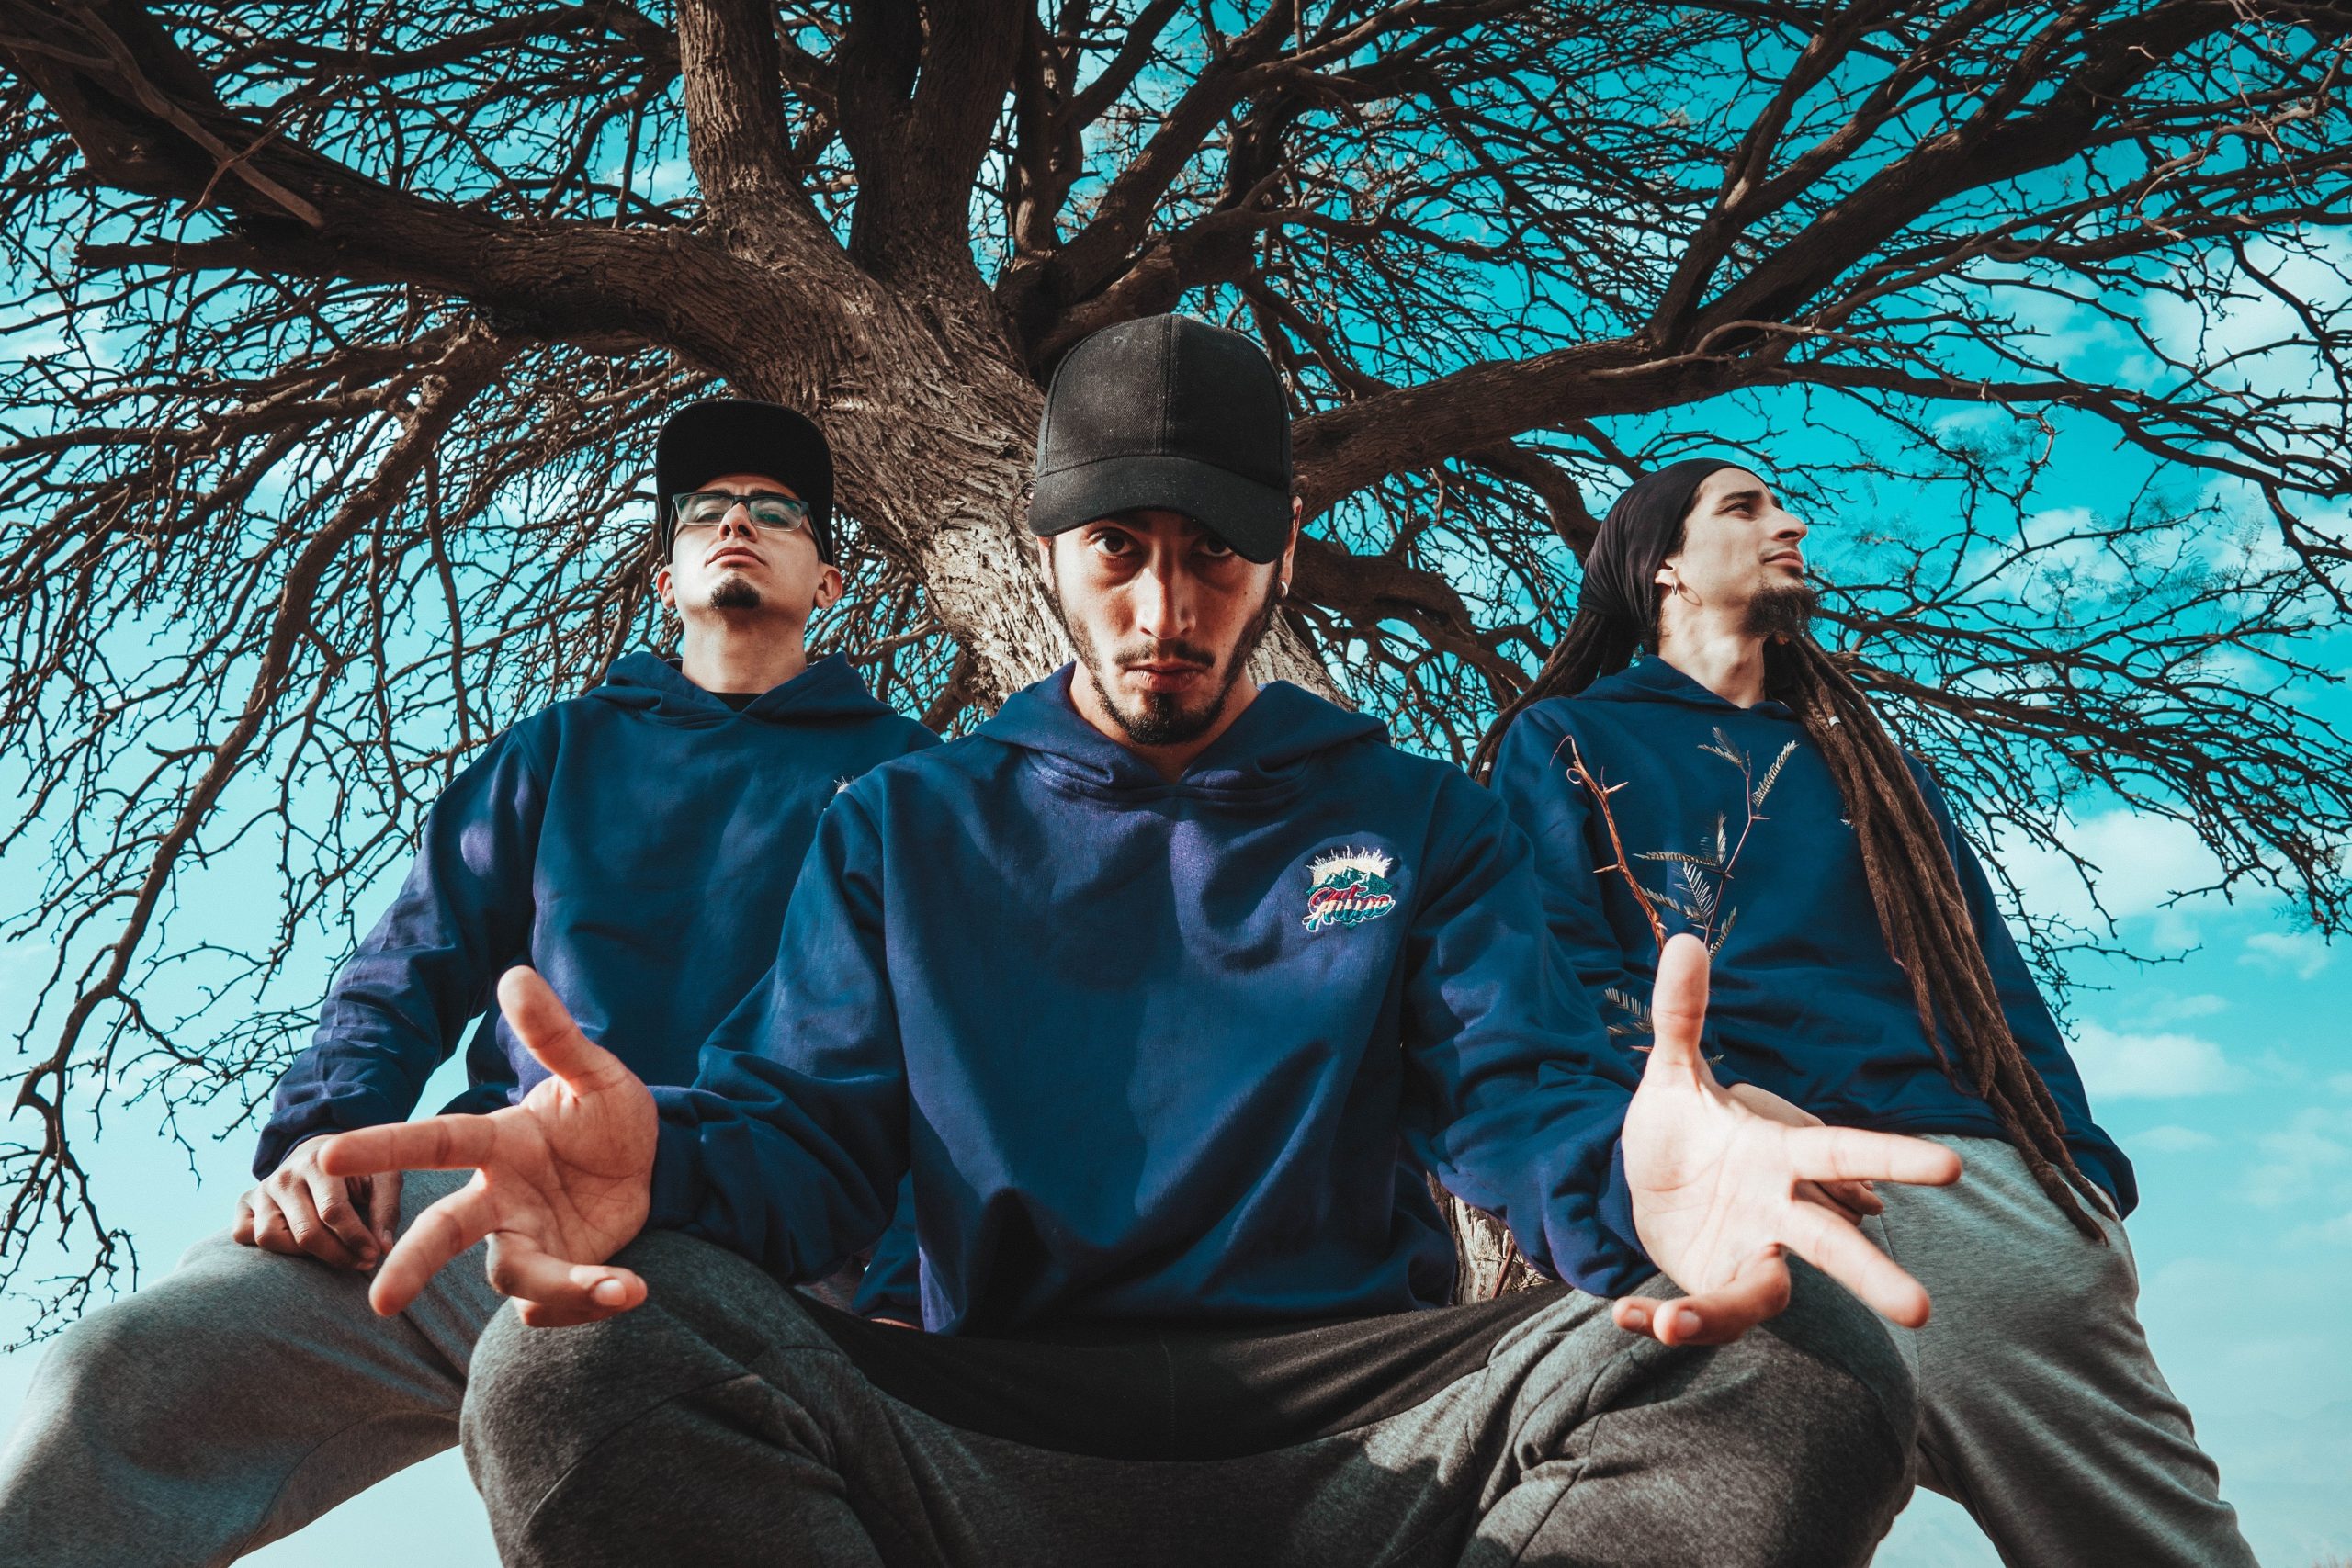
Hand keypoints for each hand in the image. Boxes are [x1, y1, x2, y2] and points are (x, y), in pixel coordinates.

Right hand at [233, 1139, 400, 1271]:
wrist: (328, 1154)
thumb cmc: (360, 1172)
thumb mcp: (383, 1179)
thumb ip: (385, 1210)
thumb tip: (382, 1249)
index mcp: (321, 1162)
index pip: (333, 1211)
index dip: (356, 1239)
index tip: (374, 1255)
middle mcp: (285, 1175)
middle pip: (304, 1232)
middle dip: (337, 1254)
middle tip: (361, 1263)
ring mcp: (261, 1189)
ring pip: (269, 1237)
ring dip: (302, 1255)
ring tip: (332, 1252)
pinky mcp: (244, 1202)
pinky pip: (243, 1235)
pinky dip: (267, 1247)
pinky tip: (297, 1245)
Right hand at [317, 967, 657, 1326]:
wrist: (656, 1165)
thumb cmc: (609, 1116)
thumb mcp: (595, 1074)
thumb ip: (554, 1036)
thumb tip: (513, 974)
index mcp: (497, 1144)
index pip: (433, 1142)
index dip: (381, 1146)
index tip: (324, 1154)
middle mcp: (498, 1198)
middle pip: (443, 1232)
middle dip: (413, 1265)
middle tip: (380, 1301)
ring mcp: (522, 1240)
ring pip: (511, 1277)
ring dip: (561, 1287)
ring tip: (620, 1286)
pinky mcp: (552, 1274)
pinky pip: (552, 1303)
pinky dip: (589, 1301)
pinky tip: (629, 1286)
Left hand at [1614, 934, 1961, 1346]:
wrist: (1650, 1184)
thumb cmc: (1682, 1127)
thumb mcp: (1672, 1074)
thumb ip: (1682, 1016)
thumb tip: (1684, 939)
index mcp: (1779, 1155)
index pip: (1842, 1152)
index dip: (1892, 1159)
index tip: (1953, 1168)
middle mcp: (1777, 1211)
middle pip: (1832, 1243)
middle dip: (1872, 1273)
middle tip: (1923, 1311)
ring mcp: (1749, 1253)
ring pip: (1764, 1295)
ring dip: (1725, 1312)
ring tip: (1674, 1322)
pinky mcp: (1714, 1287)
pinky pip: (1701, 1310)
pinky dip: (1669, 1314)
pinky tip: (1626, 1312)